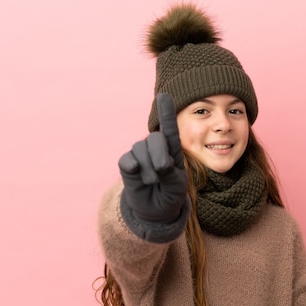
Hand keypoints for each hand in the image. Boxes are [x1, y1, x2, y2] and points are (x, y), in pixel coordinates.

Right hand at [118, 93, 187, 223]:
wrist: (156, 211)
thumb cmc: (171, 195)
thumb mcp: (177, 187)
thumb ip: (170, 173)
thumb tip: (158, 163)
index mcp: (172, 150)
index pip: (170, 129)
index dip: (166, 112)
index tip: (164, 95)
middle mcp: (156, 148)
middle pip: (155, 138)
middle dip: (159, 154)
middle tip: (162, 171)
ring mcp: (140, 155)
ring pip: (140, 149)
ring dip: (148, 169)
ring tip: (152, 181)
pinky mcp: (127, 164)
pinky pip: (127, 160)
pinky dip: (134, 168)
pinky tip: (138, 175)